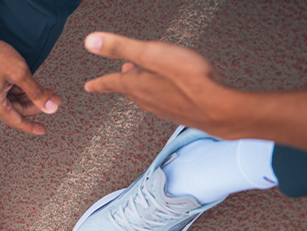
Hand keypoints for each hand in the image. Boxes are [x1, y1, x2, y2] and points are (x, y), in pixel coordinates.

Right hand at [0, 34, 61, 133]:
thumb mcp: (20, 74)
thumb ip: (37, 92)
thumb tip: (50, 107)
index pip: (17, 121)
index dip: (32, 126)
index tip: (42, 129)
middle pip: (15, 109)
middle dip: (35, 104)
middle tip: (52, 98)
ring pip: (9, 100)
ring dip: (26, 96)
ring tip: (43, 89)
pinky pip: (1, 93)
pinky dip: (15, 90)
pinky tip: (26, 83)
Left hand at [82, 32, 234, 133]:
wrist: (217, 107)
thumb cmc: (188, 80)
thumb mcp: (150, 54)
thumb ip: (120, 47)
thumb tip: (91, 41)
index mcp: (136, 85)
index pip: (111, 83)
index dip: (98, 83)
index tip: (89, 87)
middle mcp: (147, 99)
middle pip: (129, 90)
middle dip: (124, 81)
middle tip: (120, 76)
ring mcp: (163, 107)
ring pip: (146, 96)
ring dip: (142, 86)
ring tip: (145, 79)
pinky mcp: (180, 111)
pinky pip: (163, 101)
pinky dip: (160, 93)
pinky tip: (169, 90)